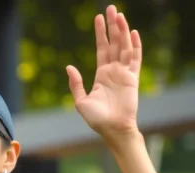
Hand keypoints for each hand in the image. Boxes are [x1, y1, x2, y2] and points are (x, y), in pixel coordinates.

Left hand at [66, 5, 141, 139]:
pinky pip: (135, 58)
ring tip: (119, 15)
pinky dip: (135, 45)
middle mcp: (114, 71)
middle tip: (111, 8)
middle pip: (114, 43)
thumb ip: (76, 83)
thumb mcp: (80, 101)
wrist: (112, 129)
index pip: (101, 49)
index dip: (100, 34)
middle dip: (112, 26)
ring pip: (124, 46)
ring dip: (123, 31)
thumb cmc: (96, 119)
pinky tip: (133, 33)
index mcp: (102, 75)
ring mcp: (124, 73)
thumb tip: (69, 66)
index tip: (98, 18)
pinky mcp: (133, 78)